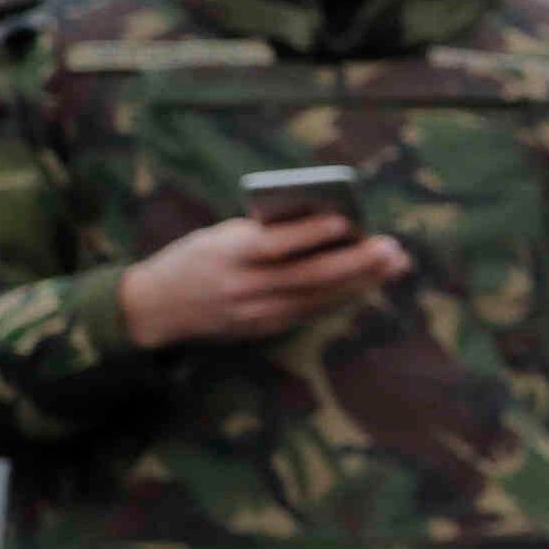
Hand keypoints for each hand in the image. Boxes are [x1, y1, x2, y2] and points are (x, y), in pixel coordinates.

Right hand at [119, 212, 406, 347]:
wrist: (156, 307)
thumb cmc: (196, 258)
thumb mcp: (219, 237)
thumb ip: (264, 232)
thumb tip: (325, 224)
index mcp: (225, 254)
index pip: (274, 244)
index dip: (310, 234)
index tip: (347, 220)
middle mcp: (242, 287)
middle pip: (307, 276)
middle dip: (355, 263)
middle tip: (392, 248)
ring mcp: (254, 314)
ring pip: (317, 298)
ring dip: (359, 281)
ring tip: (393, 264)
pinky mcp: (264, 329)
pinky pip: (310, 311)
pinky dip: (341, 295)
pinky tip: (367, 282)